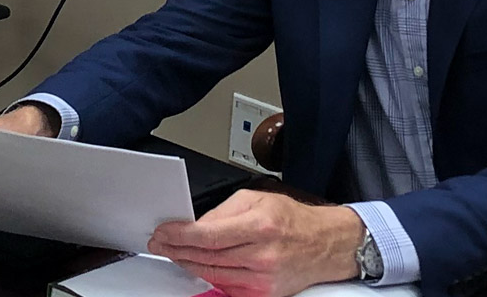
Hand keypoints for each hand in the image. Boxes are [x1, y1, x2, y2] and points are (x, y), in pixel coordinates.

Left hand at [147, 190, 364, 296]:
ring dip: (187, 263)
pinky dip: (208, 275)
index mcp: (260, 226)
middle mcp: (262, 255)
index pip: (208, 235)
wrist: (326, 245)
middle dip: (176, 249)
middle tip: (160, 243)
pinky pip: (226, 286)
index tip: (163, 232)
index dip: (180, 235)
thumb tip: (195, 224)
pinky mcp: (264, 294)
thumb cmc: (293, 220)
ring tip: (173, 253)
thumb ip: (222, 211)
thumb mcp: (257, 199)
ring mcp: (263, 278)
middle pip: (206, 257)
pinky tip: (196, 265)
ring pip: (212, 274)